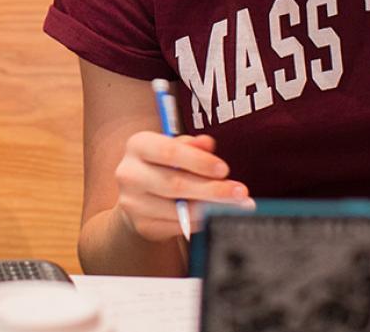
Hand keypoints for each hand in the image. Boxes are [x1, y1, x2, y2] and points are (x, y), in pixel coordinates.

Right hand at [113, 131, 250, 241]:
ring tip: (237, 207)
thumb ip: (192, 145)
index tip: (224, 169)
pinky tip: (217, 217)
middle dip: (212, 189)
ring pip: (179, 209)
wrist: (137, 197)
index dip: (199, 161)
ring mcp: (132, 202)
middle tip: (240, 192)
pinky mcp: (141, 225)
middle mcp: (129, 173)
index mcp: (137, 145)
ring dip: (212, 209)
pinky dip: (201, 222)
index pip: (169, 152)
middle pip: (175, 183)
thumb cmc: (162, 166)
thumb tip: (207, 143)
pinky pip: (178, 225)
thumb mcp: (174, 149)